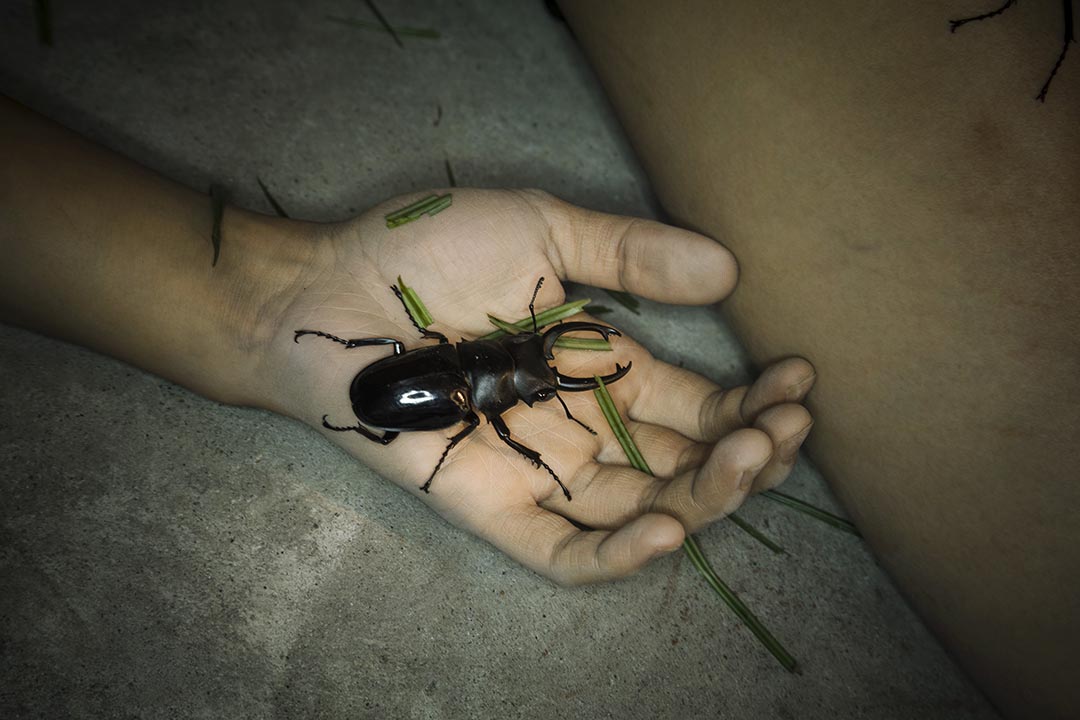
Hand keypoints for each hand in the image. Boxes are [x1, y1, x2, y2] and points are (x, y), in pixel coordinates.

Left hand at [264, 189, 814, 584]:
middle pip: (681, 465)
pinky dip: (617, 554)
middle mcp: (580, 428)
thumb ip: (626, 255)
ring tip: (751, 458)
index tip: (800, 380)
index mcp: (599, 368)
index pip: (695, 404)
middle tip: (786, 427)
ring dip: (703, 497)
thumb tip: (728, 271)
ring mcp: (538, 472)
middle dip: (745, 453)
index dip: (752, 401)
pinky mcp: (491, 508)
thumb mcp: (538, 232)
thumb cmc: (425, 255)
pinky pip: (563, 550)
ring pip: (640, 510)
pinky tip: (669, 529)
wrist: (325, 292)